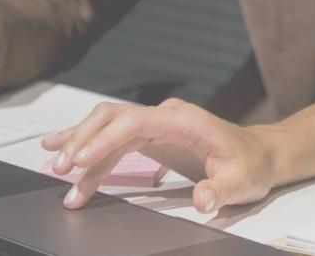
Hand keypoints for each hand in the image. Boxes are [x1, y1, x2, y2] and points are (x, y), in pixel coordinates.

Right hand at [43, 98, 277, 213]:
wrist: (260, 154)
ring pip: (108, 125)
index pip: (134, 123)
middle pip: (114, 119)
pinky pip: (114, 135)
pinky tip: (65, 149)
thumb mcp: (242, 182)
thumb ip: (221, 190)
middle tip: (61, 171)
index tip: (80, 160)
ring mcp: (157, 122)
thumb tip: (203, 200)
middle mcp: (166, 115)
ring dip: (81, 144)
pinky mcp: (152, 134)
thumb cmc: (251, 165)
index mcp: (184, 120)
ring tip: (54, 165)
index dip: (105, 139)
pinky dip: (89, 144)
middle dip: (84, 142)